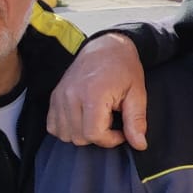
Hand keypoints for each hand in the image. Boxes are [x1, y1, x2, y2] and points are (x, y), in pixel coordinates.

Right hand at [48, 34, 148, 148]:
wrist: (106, 46)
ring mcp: (59, 96)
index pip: (93, 134)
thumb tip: (139, 145)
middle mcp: (71, 95)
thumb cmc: (124, 68)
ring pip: (64, 134)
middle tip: (111, 122)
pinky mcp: (54, 97)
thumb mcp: (137, 94)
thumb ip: (136, 120)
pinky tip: (83, 119)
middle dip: (98, 137)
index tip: (121, 130)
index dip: (111, 139)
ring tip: (98, 119)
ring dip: (82, 134)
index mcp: (92, 94)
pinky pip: (53, 126)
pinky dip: (67, 129)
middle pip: (78, 137)